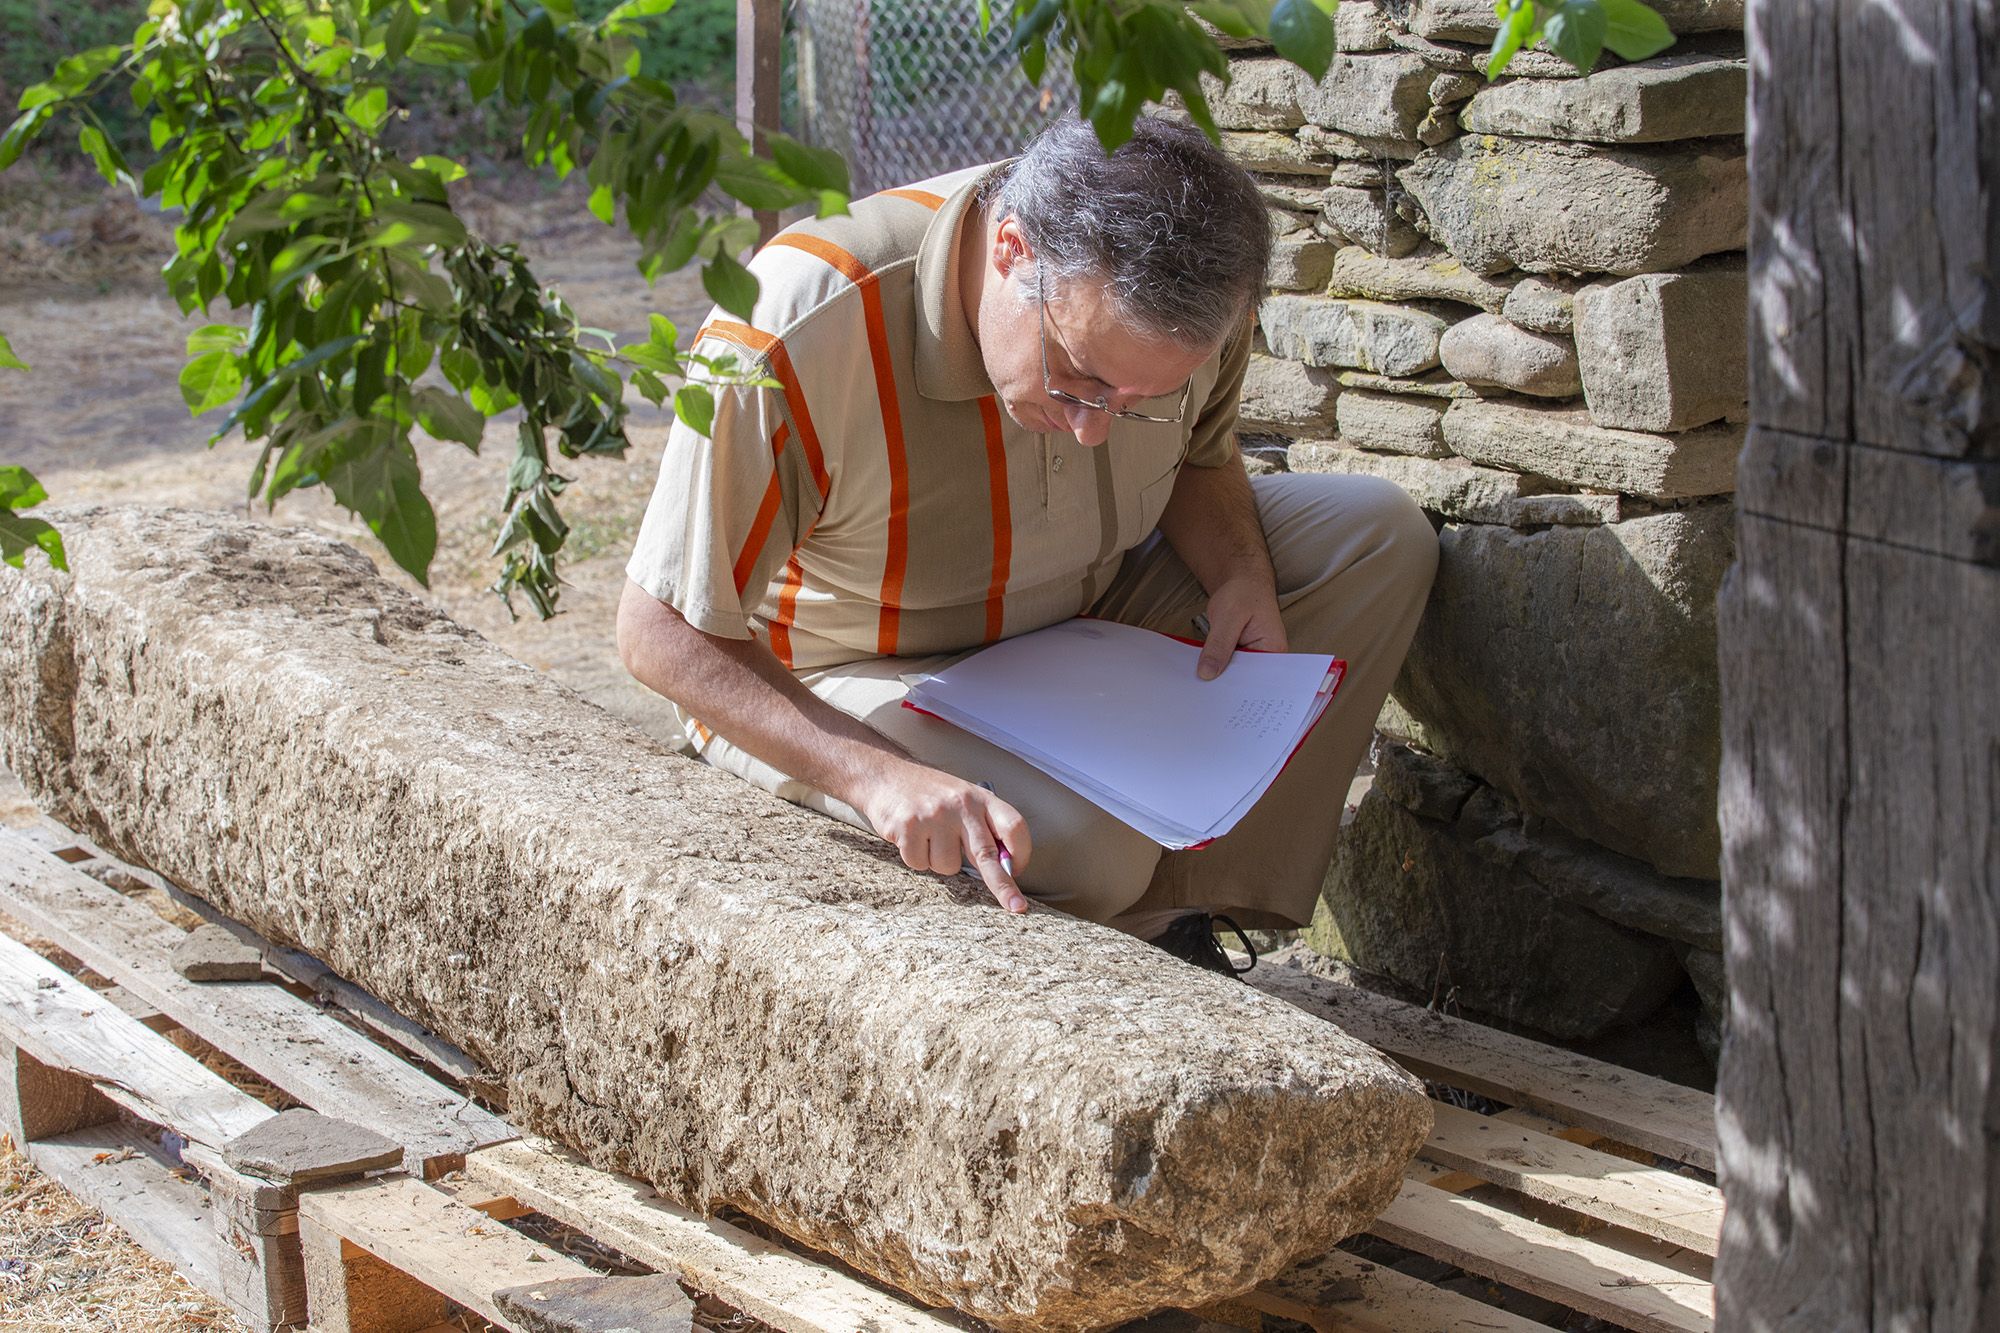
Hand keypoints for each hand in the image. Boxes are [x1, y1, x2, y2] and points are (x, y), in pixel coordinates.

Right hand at [856, 759, 1033, 912]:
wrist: (887, 775)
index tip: (1019, 871)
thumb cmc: (931, 794)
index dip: (1021, 853)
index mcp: (981, 798)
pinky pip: (920, 864)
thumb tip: (1005, 866)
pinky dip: (916, 858)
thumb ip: (984, 827)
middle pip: (988, 854)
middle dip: (1003, 885)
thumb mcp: (965, 800)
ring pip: (948, 866)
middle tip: (1016, 906)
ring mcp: (934, 816)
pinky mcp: (909, 827)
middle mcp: (961, 805)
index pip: (1013, 827)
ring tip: (929, 837)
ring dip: (938, 861)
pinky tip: (912, 837)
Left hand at [1197, 575, 1286, 679]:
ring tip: (1202, 675)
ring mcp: (1254, 656)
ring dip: (1218, 673)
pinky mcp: (1242, 655)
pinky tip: (1204, 665)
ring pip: (1234, 674)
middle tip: (1203, 684)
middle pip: (1245, 680)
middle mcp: (1267, 656)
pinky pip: (1228, 665)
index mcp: (1274, 649)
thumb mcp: (1229, 615)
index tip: (1215, 692)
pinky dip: (1216, 664)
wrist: (1243, 581)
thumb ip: (1219, 644)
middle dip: (1224, 682)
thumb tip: (1208, 672)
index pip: (1257, 679)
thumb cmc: (1244, 591)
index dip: (1236, 687)